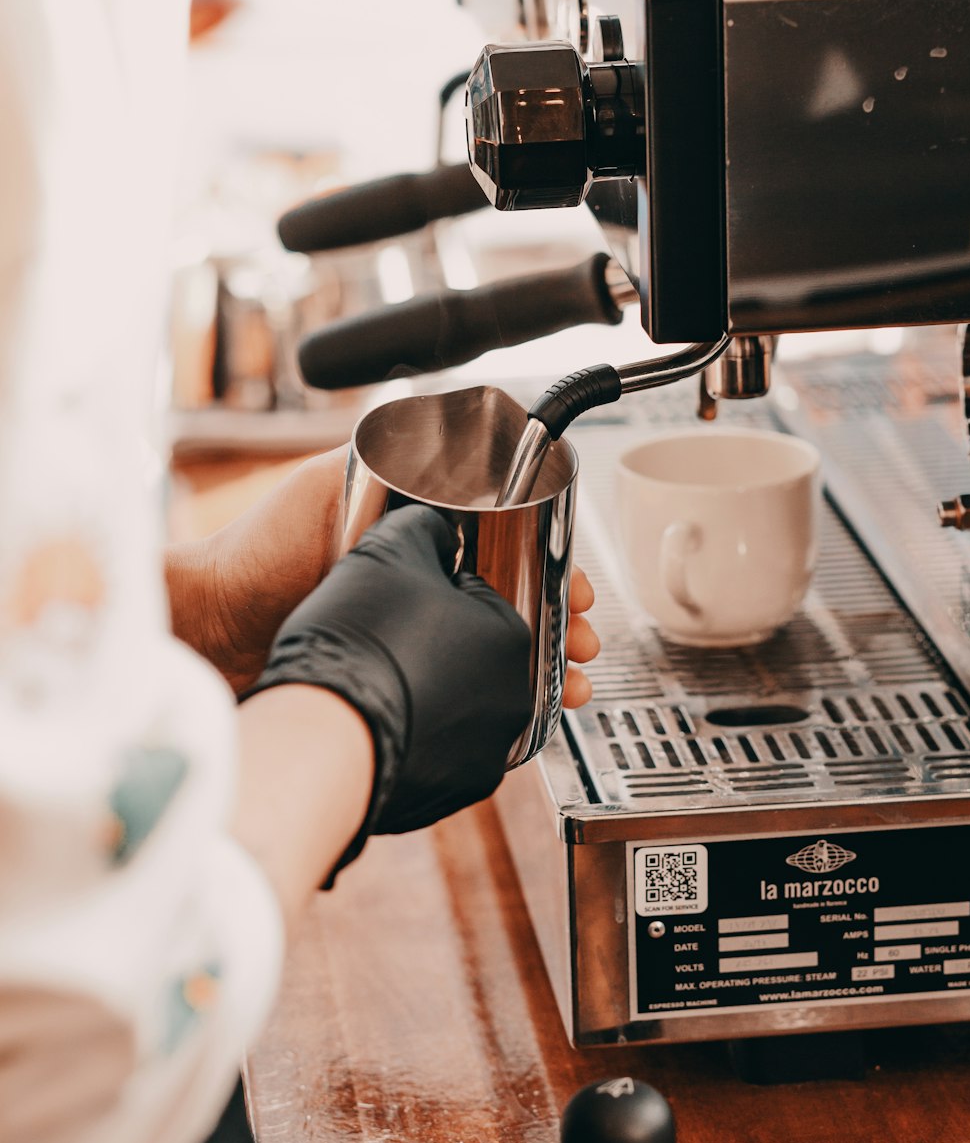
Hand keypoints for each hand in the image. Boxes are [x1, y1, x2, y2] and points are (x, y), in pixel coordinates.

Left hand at [166, 447, 599, 699]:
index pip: (503, 547)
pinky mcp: (398, 686)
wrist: (212, 635)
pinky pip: (464, 695)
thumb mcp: (325, 484)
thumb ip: (385, 456)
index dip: (548, 565)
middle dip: (560, 621)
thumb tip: (456, 430)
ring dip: (544, 667)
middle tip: (584, 640)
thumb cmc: (255, 554)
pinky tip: (536, 712)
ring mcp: (410, 640)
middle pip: (512, 606)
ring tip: (575, 682)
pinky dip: (506, 704)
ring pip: (497, 654)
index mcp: (415, 540)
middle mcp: (419, 590)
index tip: (577, 584)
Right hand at [244, 505, 533, 847]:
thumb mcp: (390, 548)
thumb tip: (436, 533)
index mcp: (513, 637)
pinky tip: (382, 717)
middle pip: (482, 654)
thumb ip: (426, 529)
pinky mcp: (448, 794)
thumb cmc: (359, 641)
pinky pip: (439, 752)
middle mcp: (514, 702)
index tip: (421, 592)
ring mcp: (484, 755)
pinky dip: (418, 735)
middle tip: (406, 633)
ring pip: (464, 706)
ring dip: (439, 690)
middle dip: (452, 641)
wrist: (321, 735)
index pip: (487, 597)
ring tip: (390, 676)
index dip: (448, 588)